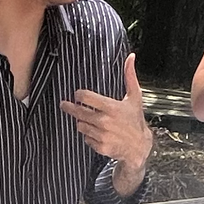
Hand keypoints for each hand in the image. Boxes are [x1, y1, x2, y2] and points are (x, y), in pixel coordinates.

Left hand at [60, 53, 155, 179]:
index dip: (79, 95)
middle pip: (79, 112)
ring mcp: (102, 135)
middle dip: (70, 108)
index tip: (77, 95)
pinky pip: (85, 138)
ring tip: (89, 120)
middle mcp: (105, 121)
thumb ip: (129, 76)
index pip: (86, 98)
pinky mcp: (100, 146)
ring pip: (80, 125)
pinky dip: (88, 135)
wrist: (139, 146)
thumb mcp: (135, 96)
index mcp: (111, 107)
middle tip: (64, 104)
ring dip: (82, 122)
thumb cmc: (135, 119)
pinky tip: (97, 133)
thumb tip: (131, 57)